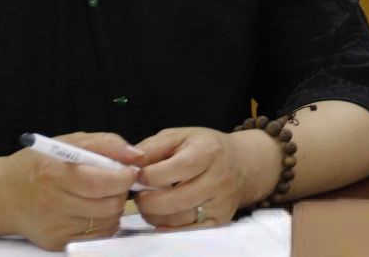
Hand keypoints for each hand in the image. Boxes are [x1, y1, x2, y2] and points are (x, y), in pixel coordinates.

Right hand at [0, 133, 140, 250]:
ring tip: (102, 194)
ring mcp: (54, 226)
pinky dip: (104, 222)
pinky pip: (97, 236)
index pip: (103, 182)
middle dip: (121, 191)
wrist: (4, 194)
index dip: (124, 176)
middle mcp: (52, 203)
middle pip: (110, 204)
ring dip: (114, 207)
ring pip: (108, 221)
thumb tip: (136, 155)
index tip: (128, 170)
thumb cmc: (38, 165)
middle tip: (115, 182)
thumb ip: (106, 143)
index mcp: (54, 173)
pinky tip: (93, 209)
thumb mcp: (69, 142)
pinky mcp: (57, 242)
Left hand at [132, 127, 277, 229]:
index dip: (145, 176)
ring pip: (178, 220)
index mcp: (207, 151)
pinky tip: (163, 217)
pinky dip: (169, 228)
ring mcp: (221, 201)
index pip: (168, 171)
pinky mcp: (221, 219)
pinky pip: (188, 231)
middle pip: (172, 200)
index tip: (138, 176)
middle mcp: (219, 177)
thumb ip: (151, 148)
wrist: (241, 163)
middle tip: (141, 195)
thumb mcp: (179, 136)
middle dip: (147, 201)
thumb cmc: (202, 148)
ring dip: (155, 216)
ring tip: (152, 204)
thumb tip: (127, 165)